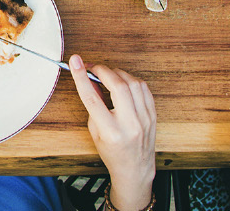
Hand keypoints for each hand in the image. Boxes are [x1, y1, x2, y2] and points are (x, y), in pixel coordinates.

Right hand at [69, 55, 155, 210]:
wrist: (135, 168)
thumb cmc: (113, 153)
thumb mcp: (95, 132)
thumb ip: (93, 105)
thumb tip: (91, 80)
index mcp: (111, 132)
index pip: (93, 98)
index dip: (82, 77)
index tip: (76, 62)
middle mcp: (130, 124)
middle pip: (117, 86)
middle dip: (103, 71)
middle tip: (93, 68)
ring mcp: (144, 119)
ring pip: (132, 83)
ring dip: (117, 74)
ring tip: (108, 76)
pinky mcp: (153, 114)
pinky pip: (144, 88)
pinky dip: (131, 80)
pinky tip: (123, 83)